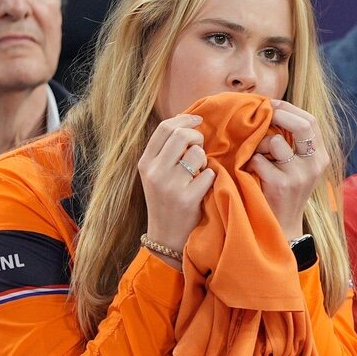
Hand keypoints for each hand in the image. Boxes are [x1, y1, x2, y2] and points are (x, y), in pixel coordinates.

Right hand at [138, 114, 214, 267]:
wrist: (166, 236)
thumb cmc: (166, 200)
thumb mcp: (156, 174)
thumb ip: (166, 151)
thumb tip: (187, 122)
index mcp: (145, 163)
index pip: (164, 128)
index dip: (185, 119)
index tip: (198, 119)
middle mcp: (155, 172)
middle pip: (181, 135)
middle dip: (197, 136)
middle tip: (201, 146)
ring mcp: (170, 186)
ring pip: (197, 154)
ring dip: (204, 159)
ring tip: (199, 170)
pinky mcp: (187, 199)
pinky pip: (208, 174)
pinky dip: (210, 177)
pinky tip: (203, 186)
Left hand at [246, 100, 329, 239]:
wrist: (282, 226)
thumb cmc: (285, 191)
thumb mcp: (299, 167)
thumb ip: (294, 143)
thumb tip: (275, 110)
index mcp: (321, 157)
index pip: (311, 121)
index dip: (290, 108)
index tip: (272, 104)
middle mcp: (315, 165)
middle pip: (303, 125)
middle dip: (279, 114)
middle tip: (263, 113)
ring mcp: (300, 175)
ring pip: (276, 141)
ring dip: (260, 144)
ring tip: (257, 155)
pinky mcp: (281, 185)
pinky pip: (259, 159)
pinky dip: (251, 161)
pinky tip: (253, 171)